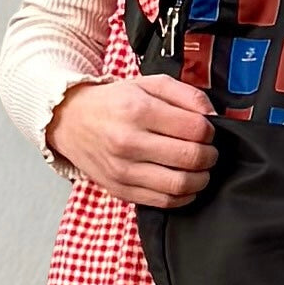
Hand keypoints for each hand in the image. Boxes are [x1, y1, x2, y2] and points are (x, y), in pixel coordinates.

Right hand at [46, 74, 218, 207]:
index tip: (207, 130)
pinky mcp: (120, 190)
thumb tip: (212, 114)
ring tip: (200, 168)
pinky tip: (185, 183)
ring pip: (179, 184)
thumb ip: (186, 94)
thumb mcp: (150, 83)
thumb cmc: (114, 102)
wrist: (71, 120)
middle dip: (210, 155)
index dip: (210, 130)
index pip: (194, 128)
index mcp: (139, 111)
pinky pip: (162, 201)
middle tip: (209, 150)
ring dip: (201, 178)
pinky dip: (182, 196)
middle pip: (190, 157)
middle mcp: (129, 142)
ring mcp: (123, 170)